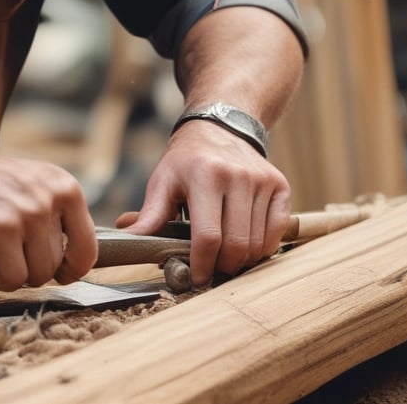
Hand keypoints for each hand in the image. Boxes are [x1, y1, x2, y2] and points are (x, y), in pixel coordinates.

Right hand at [0, 152, 96, 290]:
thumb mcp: (29, 186)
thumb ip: (56, 217)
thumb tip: (79, 263)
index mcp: (62, 186)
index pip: (87, 247)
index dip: (72, 268)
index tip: (61, 273)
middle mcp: (44, 200)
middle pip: (52, 268)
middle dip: (27, 269)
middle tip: (4, 248)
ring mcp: (16, 218)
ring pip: (27, 278)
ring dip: (4, 274)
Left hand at [116, 119, 290, 286]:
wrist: (220, 129)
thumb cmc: (186, 161)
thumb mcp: (163, 182)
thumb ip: (149, 214)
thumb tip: (126, 237)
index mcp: (204, 175)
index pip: (208, 236)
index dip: (203, 264)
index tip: (197, 277)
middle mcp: (238, 176)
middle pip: (236, 244)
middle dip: (222, 267)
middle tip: (211, 270)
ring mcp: (262, 181)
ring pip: (257, 242)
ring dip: (242, 260)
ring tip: (225, 258)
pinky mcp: (280, 186)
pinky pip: (277, 232)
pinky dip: (262, 247)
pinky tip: (246, 245)